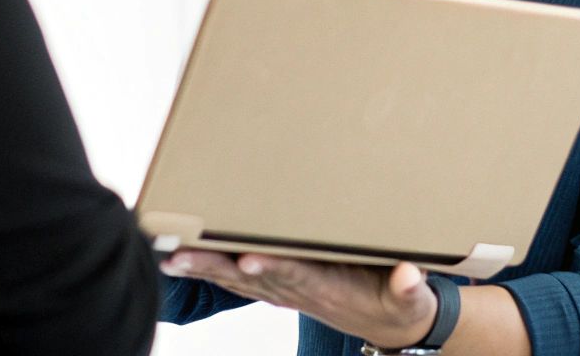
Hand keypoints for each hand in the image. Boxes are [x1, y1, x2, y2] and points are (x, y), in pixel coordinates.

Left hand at [162, 249, 436, 349]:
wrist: (389, 322)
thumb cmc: (397, 301)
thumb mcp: (410, 298)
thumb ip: (410, 287)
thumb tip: (408, 276)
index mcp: (328, 287)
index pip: (295, 275)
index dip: (271, 268)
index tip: (246, 260)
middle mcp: (299, 290)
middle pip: (251, 277)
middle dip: (215, 266)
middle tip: (179, 256)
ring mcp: (286, 290)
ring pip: (238, 278)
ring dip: (204, 267)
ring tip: (169, 256)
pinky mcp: (282, 286)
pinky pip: (242, 277)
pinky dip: (214, 268)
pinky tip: (186, 259)